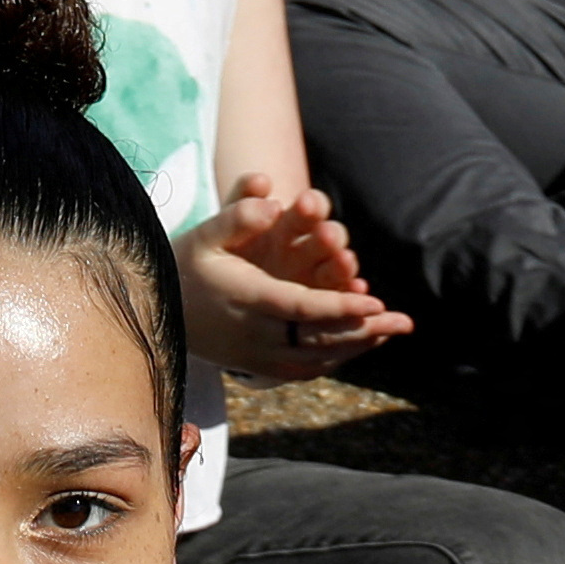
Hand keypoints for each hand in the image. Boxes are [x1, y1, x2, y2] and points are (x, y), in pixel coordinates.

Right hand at [184, 176, 411, 381]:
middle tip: (404, 321)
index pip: (301, 309)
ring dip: (358, 346)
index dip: (340, 307)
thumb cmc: (187, 265)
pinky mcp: (260, 369)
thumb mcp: (205, 233)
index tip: (375, 301)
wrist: (161, 311)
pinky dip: (339, 357)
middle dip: (364, 331)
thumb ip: (237, 213)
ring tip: (392, 331)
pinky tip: (364, 344)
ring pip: (317, 358)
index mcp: (246, 300)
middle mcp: (255, 335)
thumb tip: (270, 194)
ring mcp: (258, 358)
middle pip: (318, 339)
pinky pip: (307, 369)